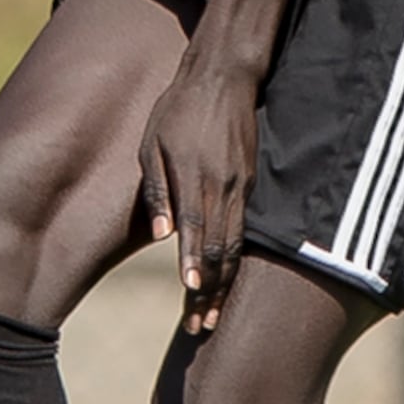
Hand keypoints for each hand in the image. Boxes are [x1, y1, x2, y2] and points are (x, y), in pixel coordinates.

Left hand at [140, 58, 258, 334]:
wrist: (224, 77)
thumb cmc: (178, 110)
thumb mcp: (153, 143)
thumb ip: (158, 189)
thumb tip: (162, 233)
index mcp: (196, 177)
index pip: (196, 231)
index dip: (194, 267)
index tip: (190, 297)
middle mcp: (223, 187)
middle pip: (219, 250)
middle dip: (209, 291)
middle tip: (198, 326)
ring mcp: (241, 187)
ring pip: (235, 245)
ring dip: (223, 284)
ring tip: (211, 315)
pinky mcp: (250, 184)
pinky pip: (244, 230)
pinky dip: (235, 260)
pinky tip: (225, 280)